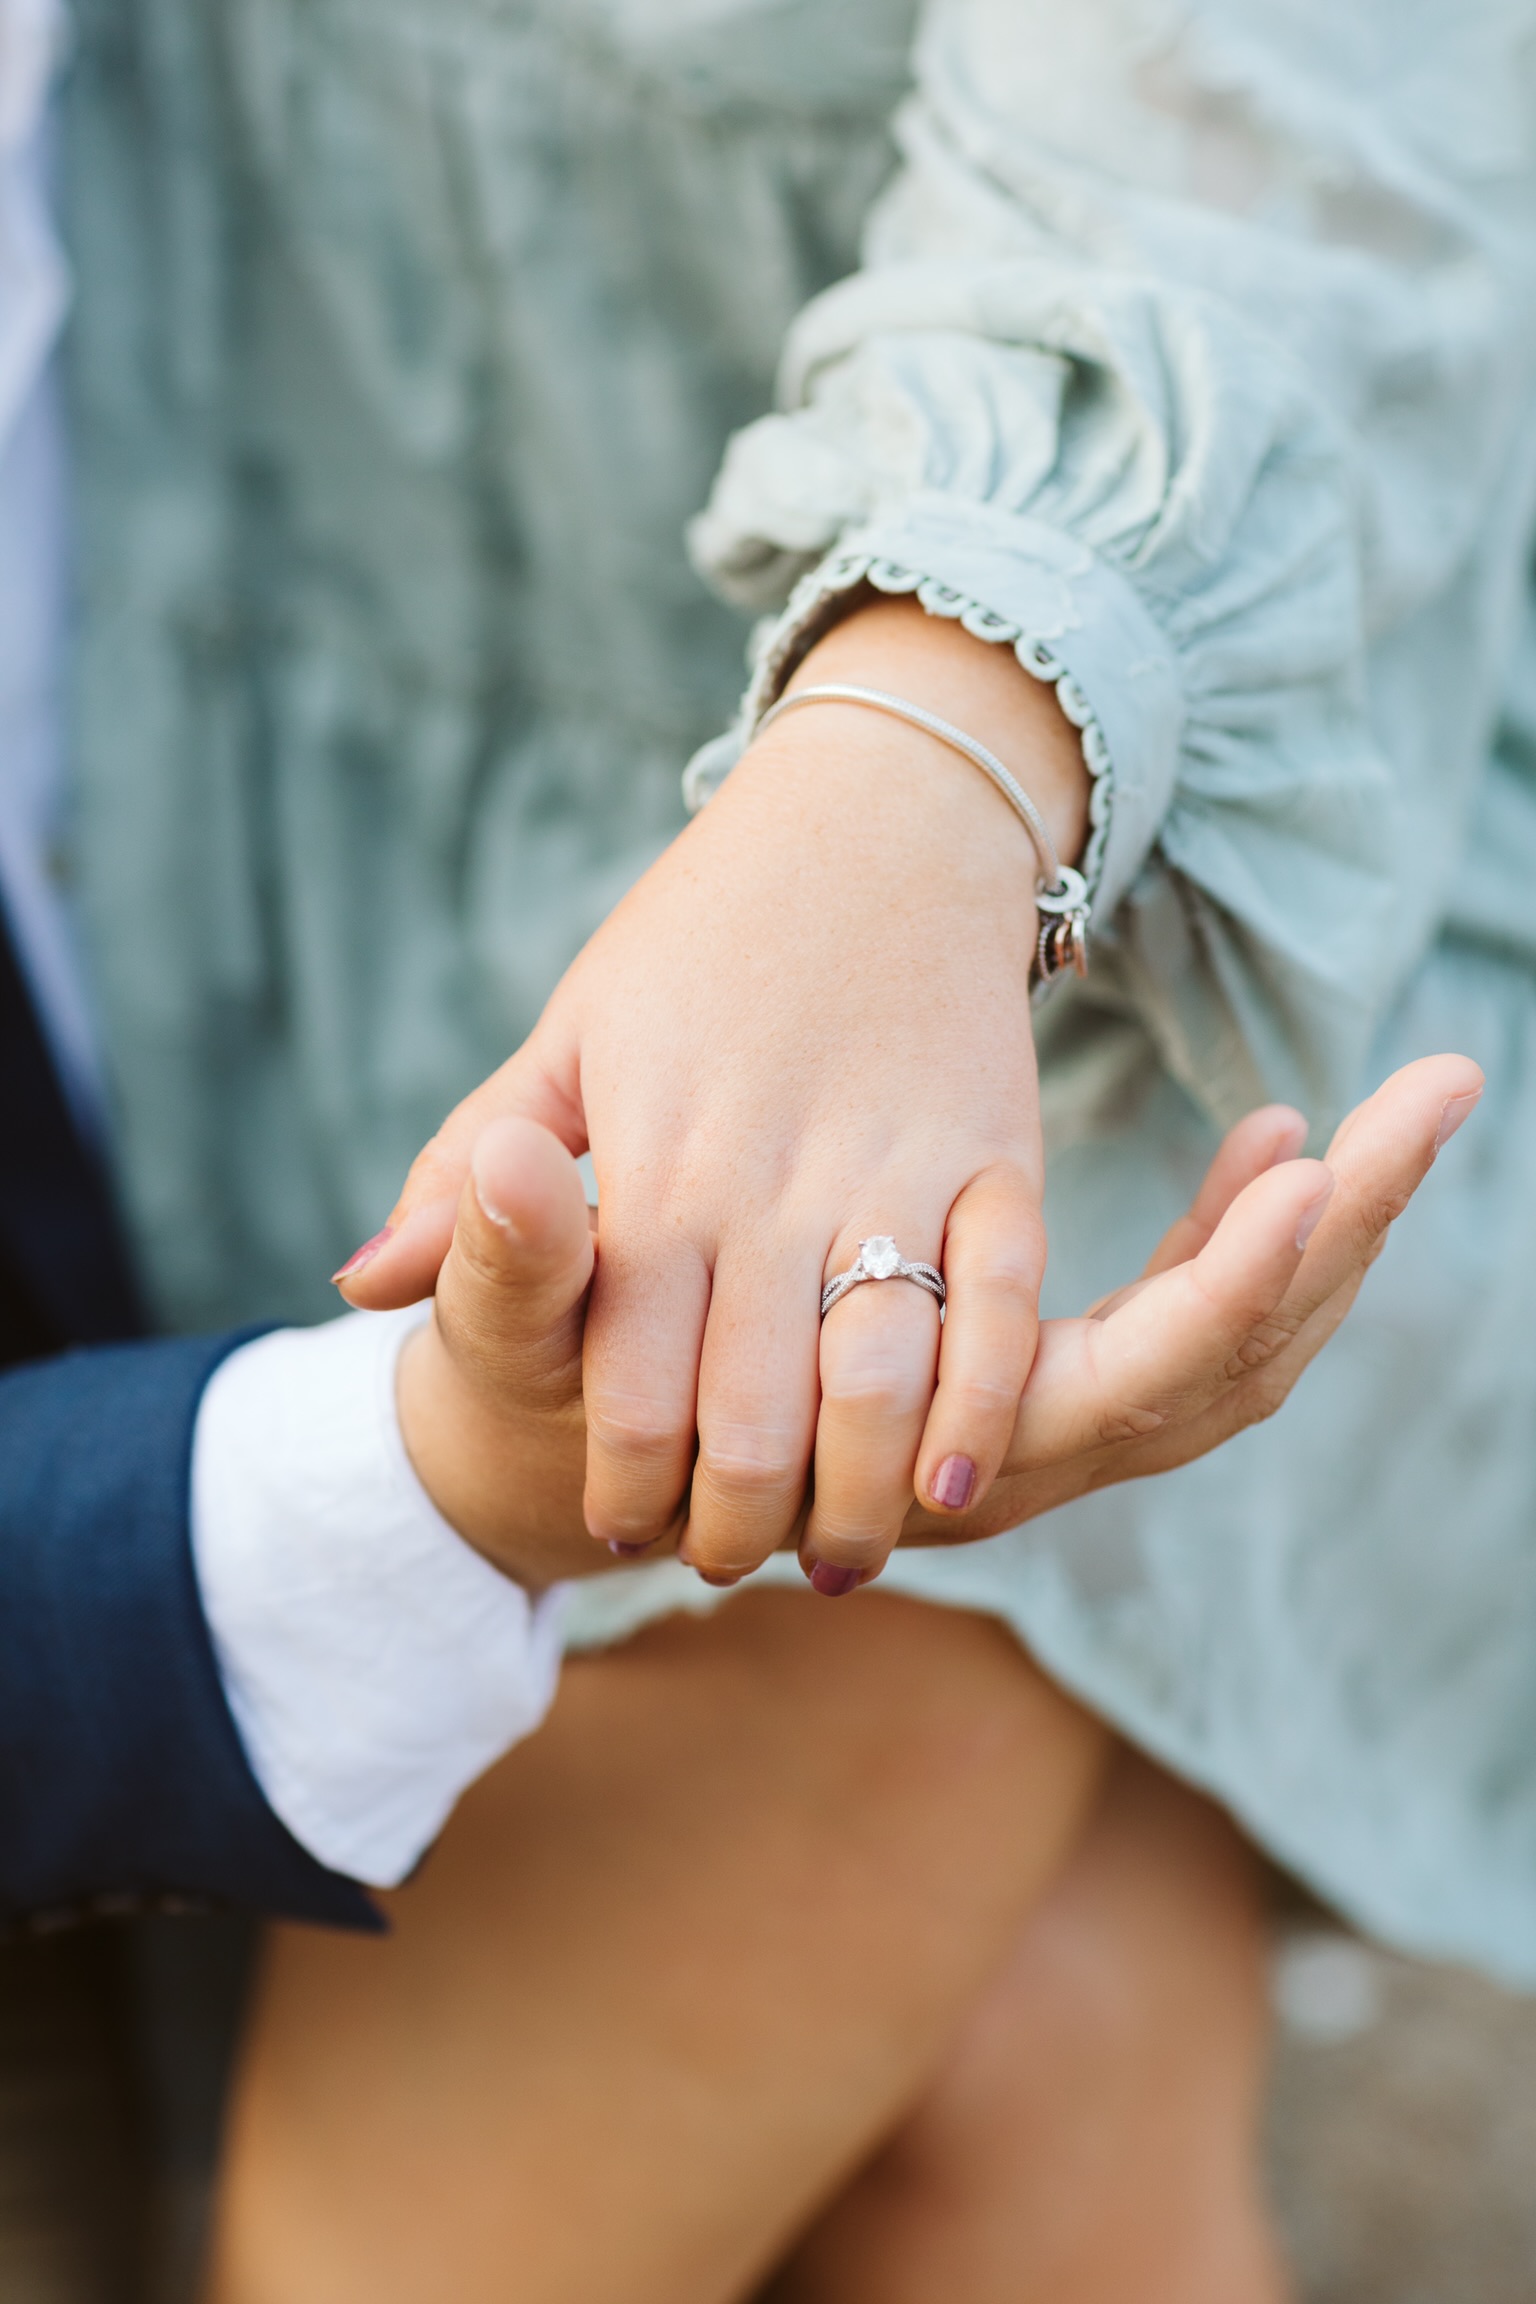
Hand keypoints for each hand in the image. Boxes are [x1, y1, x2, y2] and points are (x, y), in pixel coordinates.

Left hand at [344, 599, 1089, 1595]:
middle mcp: (771, 1179)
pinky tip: (955, 1486)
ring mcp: (892, 1166)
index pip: (629, 1370)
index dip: (627, 1473)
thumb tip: (363, 1288)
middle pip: (752, 1405)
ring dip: (859, 1495)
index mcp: (657, 1159)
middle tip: (726, 1564)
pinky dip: (984, 1406)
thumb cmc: (702, 937)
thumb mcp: (568, 1035)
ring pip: (879, 1374)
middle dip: (735, 1518)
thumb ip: (476, 1170)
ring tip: (837, 1556)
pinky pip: (1002, 1303)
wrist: (877, 816)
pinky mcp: (996, 1152)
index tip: (622, 1526)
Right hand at [384, 1060, 1480, 1591]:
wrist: (569, 1474)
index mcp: (918, 1469)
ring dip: (1330, 1237)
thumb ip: (508, 1262)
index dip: (1218, 1296)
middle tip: (1437, 1094)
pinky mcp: (1031, 1378)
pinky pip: (1181, 1324)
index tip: (1305, 1177)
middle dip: (1341, 1242)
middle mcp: (1003, 1475)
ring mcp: (1030, 1431)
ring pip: (1235, 1355)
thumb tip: (494, 1179)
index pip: (1113, 1393)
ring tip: (1406, 1099)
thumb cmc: (541, 1404)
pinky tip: (1273, 1136)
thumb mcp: (503, 1337)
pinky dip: (1243, 1243)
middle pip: (1227, 1374)